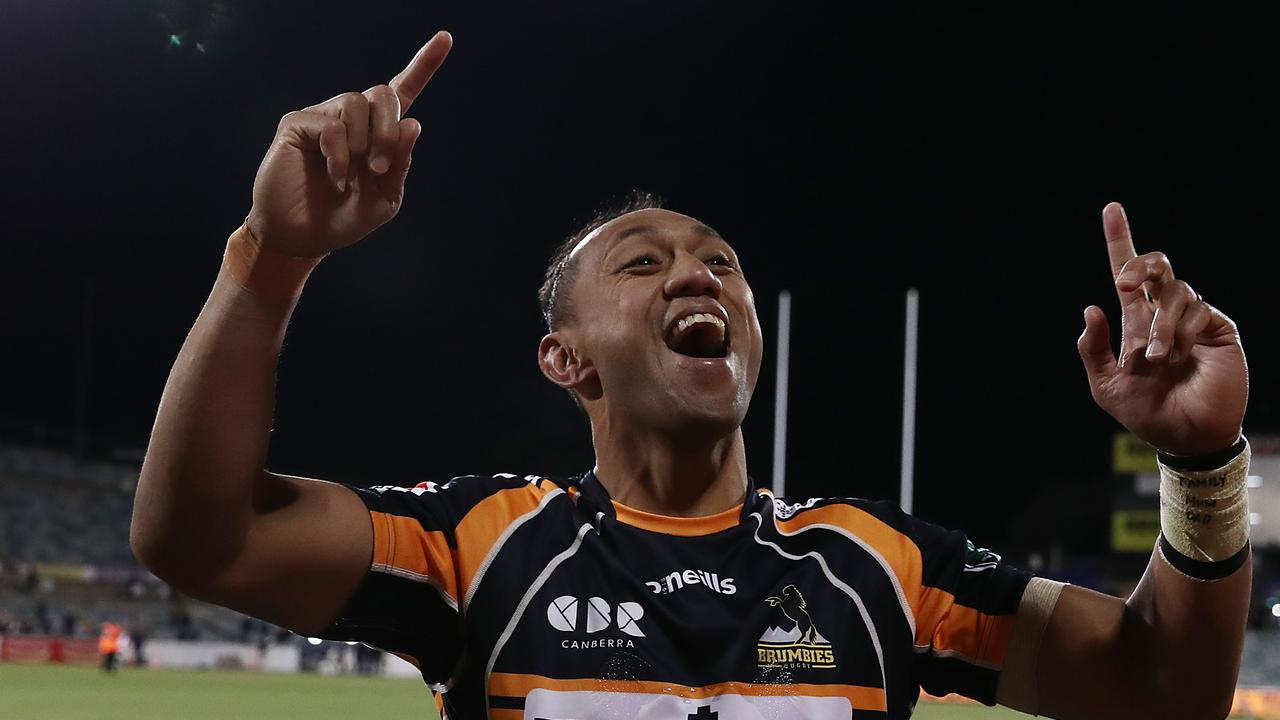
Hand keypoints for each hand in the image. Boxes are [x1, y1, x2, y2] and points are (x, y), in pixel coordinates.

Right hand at [245, 31, 452, 257]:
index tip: (446, 38)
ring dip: (365, 142)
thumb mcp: (385, 197)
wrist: (305, 237)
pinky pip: (331, 125)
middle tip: (380, 166)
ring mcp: (323, 117)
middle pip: (382, 93)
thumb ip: (400, 163)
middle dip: (389, 129)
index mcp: (378, 133)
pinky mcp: (297, 124)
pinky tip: (336, 178)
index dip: (424, 64)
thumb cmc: (343, 217)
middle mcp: (352, 119)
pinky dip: (340, 155)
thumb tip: (413, 123)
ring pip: (356, 102)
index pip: (404, 90)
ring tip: (356, 172)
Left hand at [1076, 203, 1247, 455]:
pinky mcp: (1217, 328)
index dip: (1119, 240)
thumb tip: (1090, 307)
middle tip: (1123, 284)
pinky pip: (1196, 312)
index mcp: (1135, 322)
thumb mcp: (1106, 385)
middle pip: (1156, 266)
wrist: (1185, 436)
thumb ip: (1093, 348)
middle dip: (1139, 263)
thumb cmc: (1146, 412)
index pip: (1125, 275)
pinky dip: (1181, 333)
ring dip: (1160, 324)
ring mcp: (1191, 319)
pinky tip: (1179, 357)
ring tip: (1156, 358)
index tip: (1111, 208)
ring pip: (1175, 291)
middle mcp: (1163, 314)